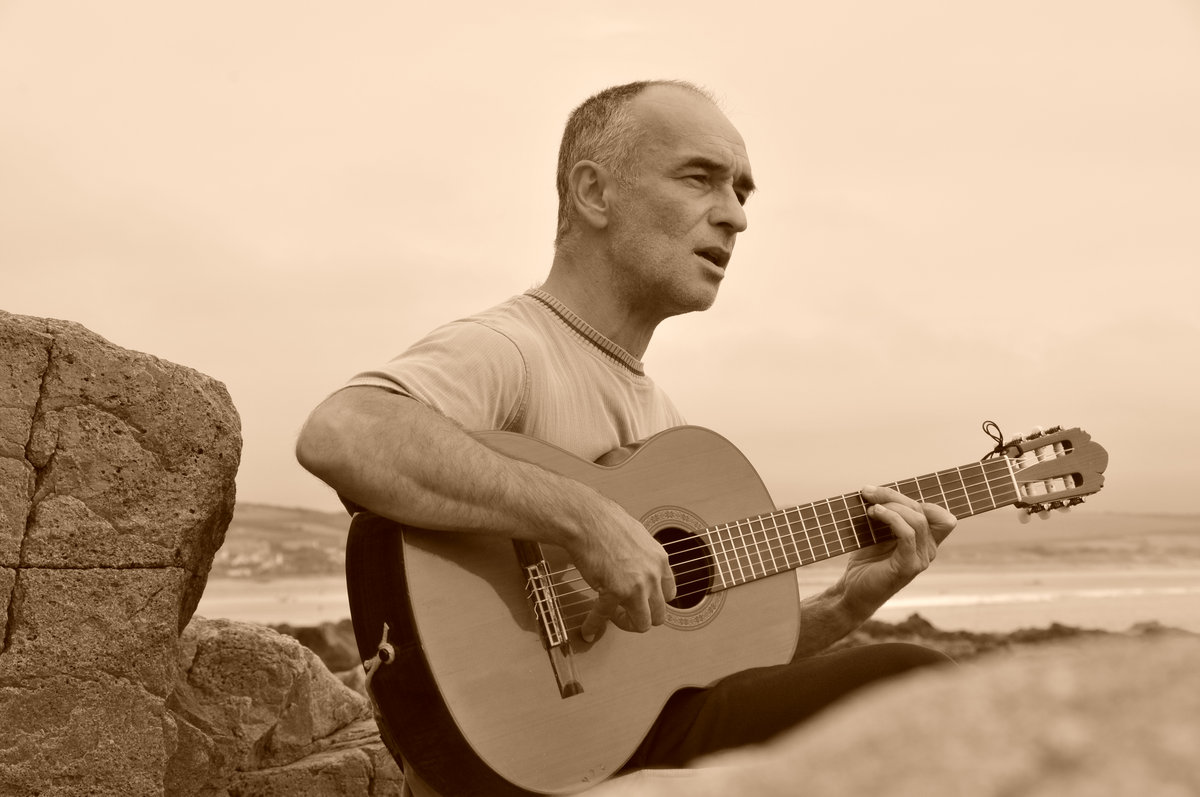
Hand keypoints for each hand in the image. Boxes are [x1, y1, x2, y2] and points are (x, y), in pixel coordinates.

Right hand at [570, 497, 676, 642]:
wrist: (587, 519)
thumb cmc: (606, 521)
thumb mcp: (638, 536)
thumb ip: (643, 556)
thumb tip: (638, 566)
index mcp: (660, 560)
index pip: (669, 593)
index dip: (654, 601)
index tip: (643, 601)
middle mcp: (652, 575)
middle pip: (659, 613)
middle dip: (643, 616)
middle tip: (628, 613)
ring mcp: (636, 586)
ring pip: (642, 623)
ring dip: (627, 625)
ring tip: (614, 619)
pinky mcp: (614, 592)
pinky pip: (605, 616)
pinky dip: (595, 625)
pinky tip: (589, 630)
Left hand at [838, 485, 956, 619]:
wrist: (853, 591)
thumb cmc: (865, 562)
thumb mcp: (878, 533)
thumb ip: (888, 516)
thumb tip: (879, 490)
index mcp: (926, 542)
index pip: (941, 516)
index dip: (920, 499)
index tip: (887, 494)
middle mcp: (928, 550)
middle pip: (922, 511)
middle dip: (893, 496)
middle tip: (867, 492)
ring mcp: (921, 559)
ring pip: (917, 520)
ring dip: (891, 506)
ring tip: (870, 506)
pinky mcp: (908, 566)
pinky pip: (908, 535)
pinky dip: (891, 518)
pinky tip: (875, 513)